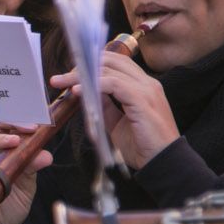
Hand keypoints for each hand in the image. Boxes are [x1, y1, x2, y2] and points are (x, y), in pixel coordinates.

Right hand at [0, 124, 53, 223]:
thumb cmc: (9, 210)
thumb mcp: (25, 190)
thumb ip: (31, 170)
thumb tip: (45, 155)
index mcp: (5, 154)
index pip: (9, 130)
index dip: (19, 123)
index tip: (34, 126)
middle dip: (9, 126)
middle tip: (24, 131)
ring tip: (10, 143)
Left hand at [49, 53, 178, 170]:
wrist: (163, 163)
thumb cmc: (143, 146)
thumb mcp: (116, 122)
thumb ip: (105, 105)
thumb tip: (86, 93)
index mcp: (142, 86)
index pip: (116, 63)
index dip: (91, 64)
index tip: (69, 74)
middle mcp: (146, 83)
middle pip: (111, 61)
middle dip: (82, 66)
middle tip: (60, 78)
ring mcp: (146, 90)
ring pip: (110, 70)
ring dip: (81, 75)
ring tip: (62, 82)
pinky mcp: (143, 100)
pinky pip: (114, 84)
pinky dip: (94, 85)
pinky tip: (77, 91)